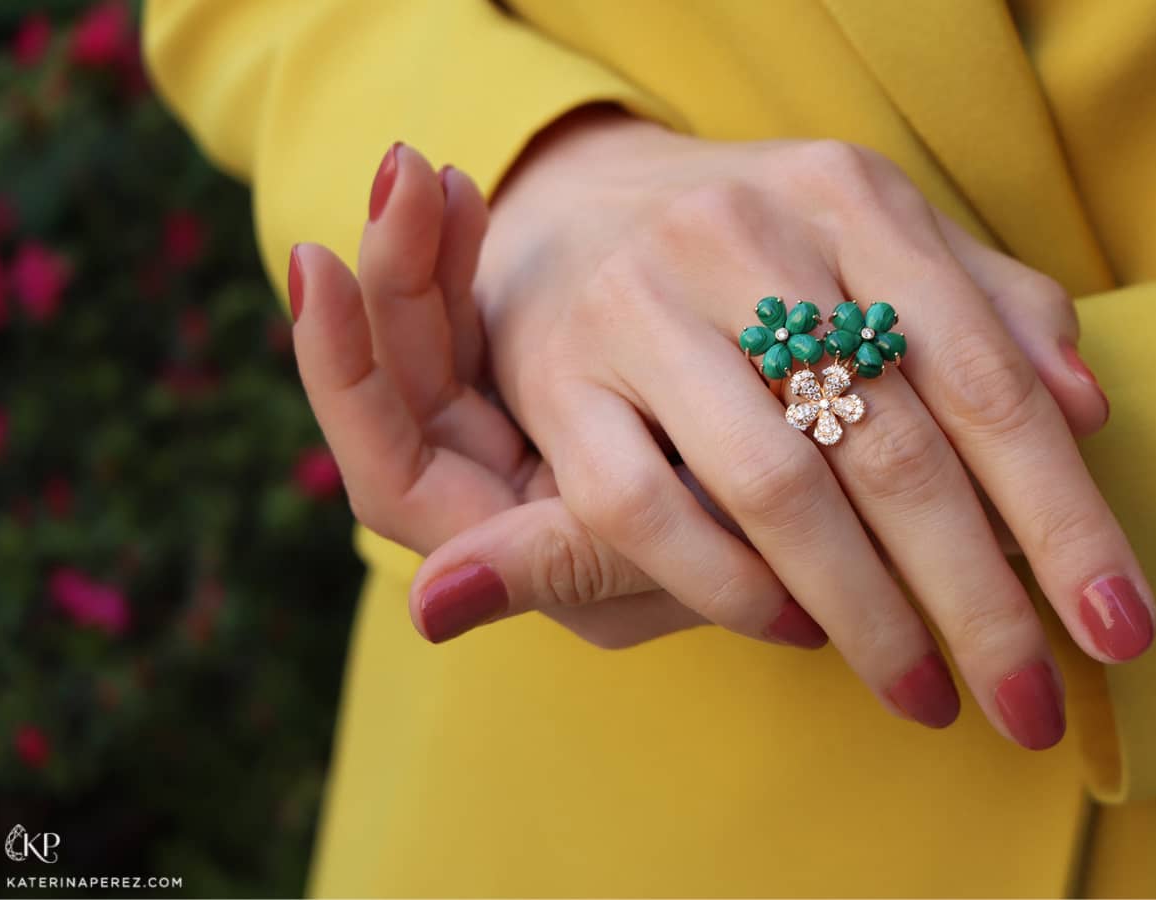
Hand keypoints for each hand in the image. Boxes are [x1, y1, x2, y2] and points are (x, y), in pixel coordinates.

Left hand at [289, 150, 715, 649]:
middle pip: (403, 379)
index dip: (345, 373)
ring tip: (424, 172)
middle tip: (399, 176)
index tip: (323, 268)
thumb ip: (568, 567)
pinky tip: (461, 190)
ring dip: (423, 252)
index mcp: (493, 540)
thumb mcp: (672, 568)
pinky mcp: (551, 368)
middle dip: (395, 278)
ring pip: (436, 333)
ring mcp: (513, 420)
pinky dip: (465, 252)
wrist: (833, 517)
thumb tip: (429, 601)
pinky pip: (477, 306)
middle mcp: (484, 482)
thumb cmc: (758, 564)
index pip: (387, 466)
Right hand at [463, 109, 1154, 749]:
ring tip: (927, 694)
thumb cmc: (762, 255)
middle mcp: (742, 235)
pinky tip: (797, 631)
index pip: (984, 375)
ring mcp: (638, 305)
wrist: (575, 213)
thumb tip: (1086, 413)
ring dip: (867, 616)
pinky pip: (647, 514)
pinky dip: (733, 592)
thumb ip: (991, 313)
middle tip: (1031, 704)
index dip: (1064, 513)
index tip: (1121, 627)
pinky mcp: (562, 382)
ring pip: (777, 489)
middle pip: (893, 446)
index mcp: (848, 196)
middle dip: (977, 599)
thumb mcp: (882, 246)